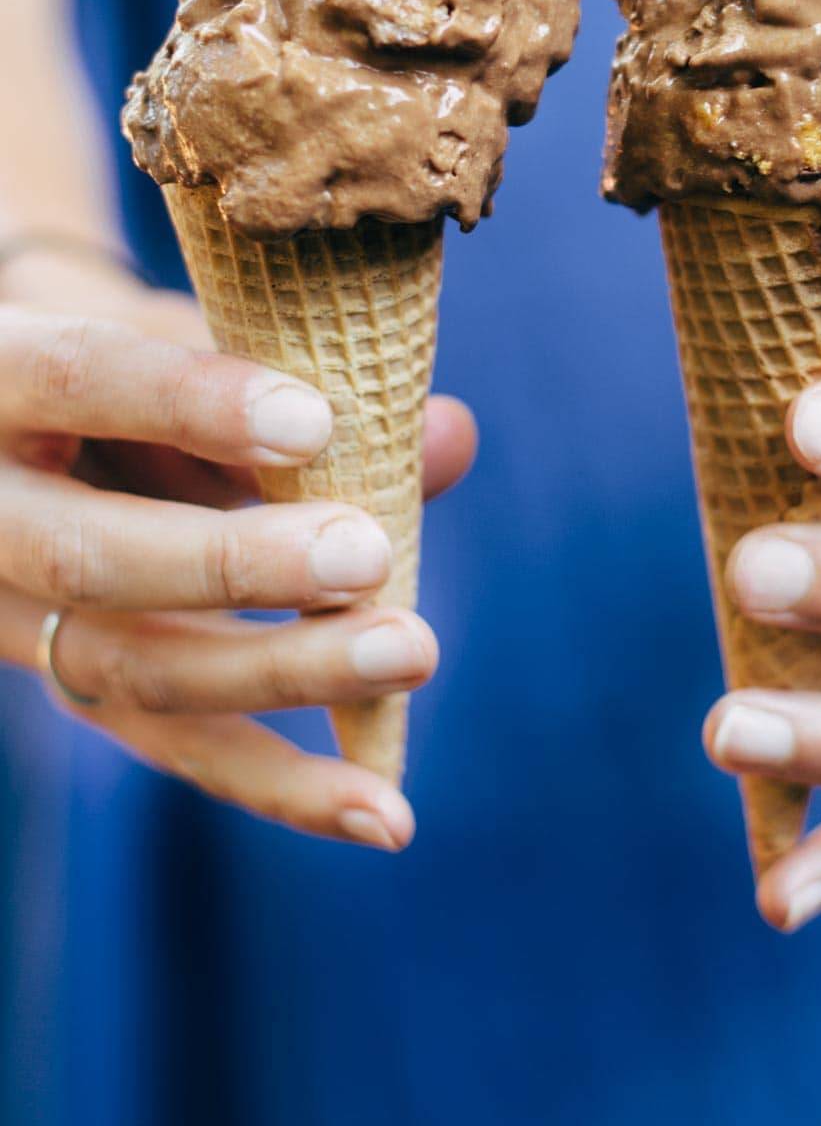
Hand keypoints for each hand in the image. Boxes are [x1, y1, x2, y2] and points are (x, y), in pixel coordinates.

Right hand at [0, 259, 475, 850]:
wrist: (35, 413)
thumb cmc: (145, 355)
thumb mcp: (196, 335)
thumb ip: (306, 375)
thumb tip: (452, 438)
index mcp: (3, 372)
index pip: (81, 376)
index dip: (189, 402)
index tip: (314, 420)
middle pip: (91, 555)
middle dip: (237, 564)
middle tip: (367, 556)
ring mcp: (15, 615)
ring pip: (132, 666)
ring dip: (282, 671)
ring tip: (409, 653)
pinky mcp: (74, 684)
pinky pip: (172, 743)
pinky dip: (282, 782)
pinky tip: (383, 810)